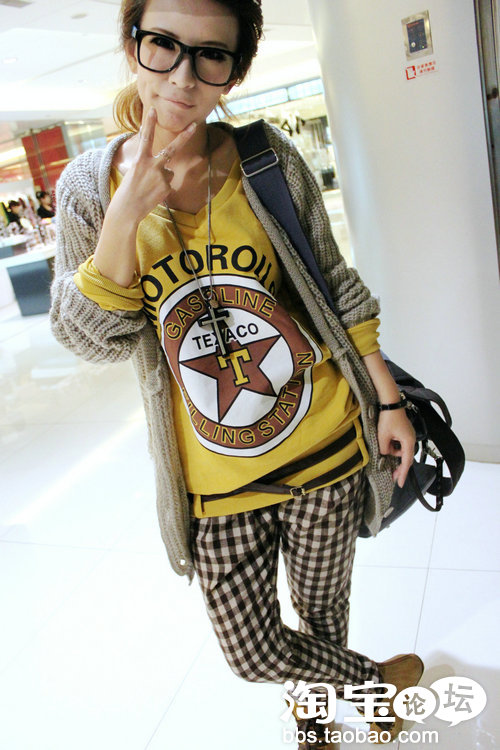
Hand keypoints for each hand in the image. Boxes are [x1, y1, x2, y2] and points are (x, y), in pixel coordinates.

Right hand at [114, 107, 196, 223]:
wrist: (127, 209)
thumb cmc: (128, 191)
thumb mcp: (134, 172)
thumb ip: (149, 165)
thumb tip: (168, 168)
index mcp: (140, 160)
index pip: (146, 137)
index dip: (149, 123)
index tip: (153, 109)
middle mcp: (152, 166)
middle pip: (172, 149)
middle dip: (184, 137)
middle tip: (194, 125)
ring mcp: (161, 176)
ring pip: (169, 172)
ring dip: (162, 178)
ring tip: (150, 188)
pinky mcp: (167, 187)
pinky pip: (168, 184)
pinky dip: (163, 189)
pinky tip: (153, 194)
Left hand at [377, 408, 415, 487]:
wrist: (390, 403)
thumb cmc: (388, 418)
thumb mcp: (383, 436)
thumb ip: (385, 449)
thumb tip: (387, 454)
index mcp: (408, 441)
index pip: (406, 462)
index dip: (403, 473)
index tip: (399, 483)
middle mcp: (411, 439)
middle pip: (406, 458)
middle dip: (399, 468)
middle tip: (393, 478)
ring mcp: (408, 435)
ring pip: (401, 450)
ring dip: (393, 453)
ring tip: (383, 446)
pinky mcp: (404, 432)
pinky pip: (400, 444)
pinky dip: (393, 446)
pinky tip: (386, 442)